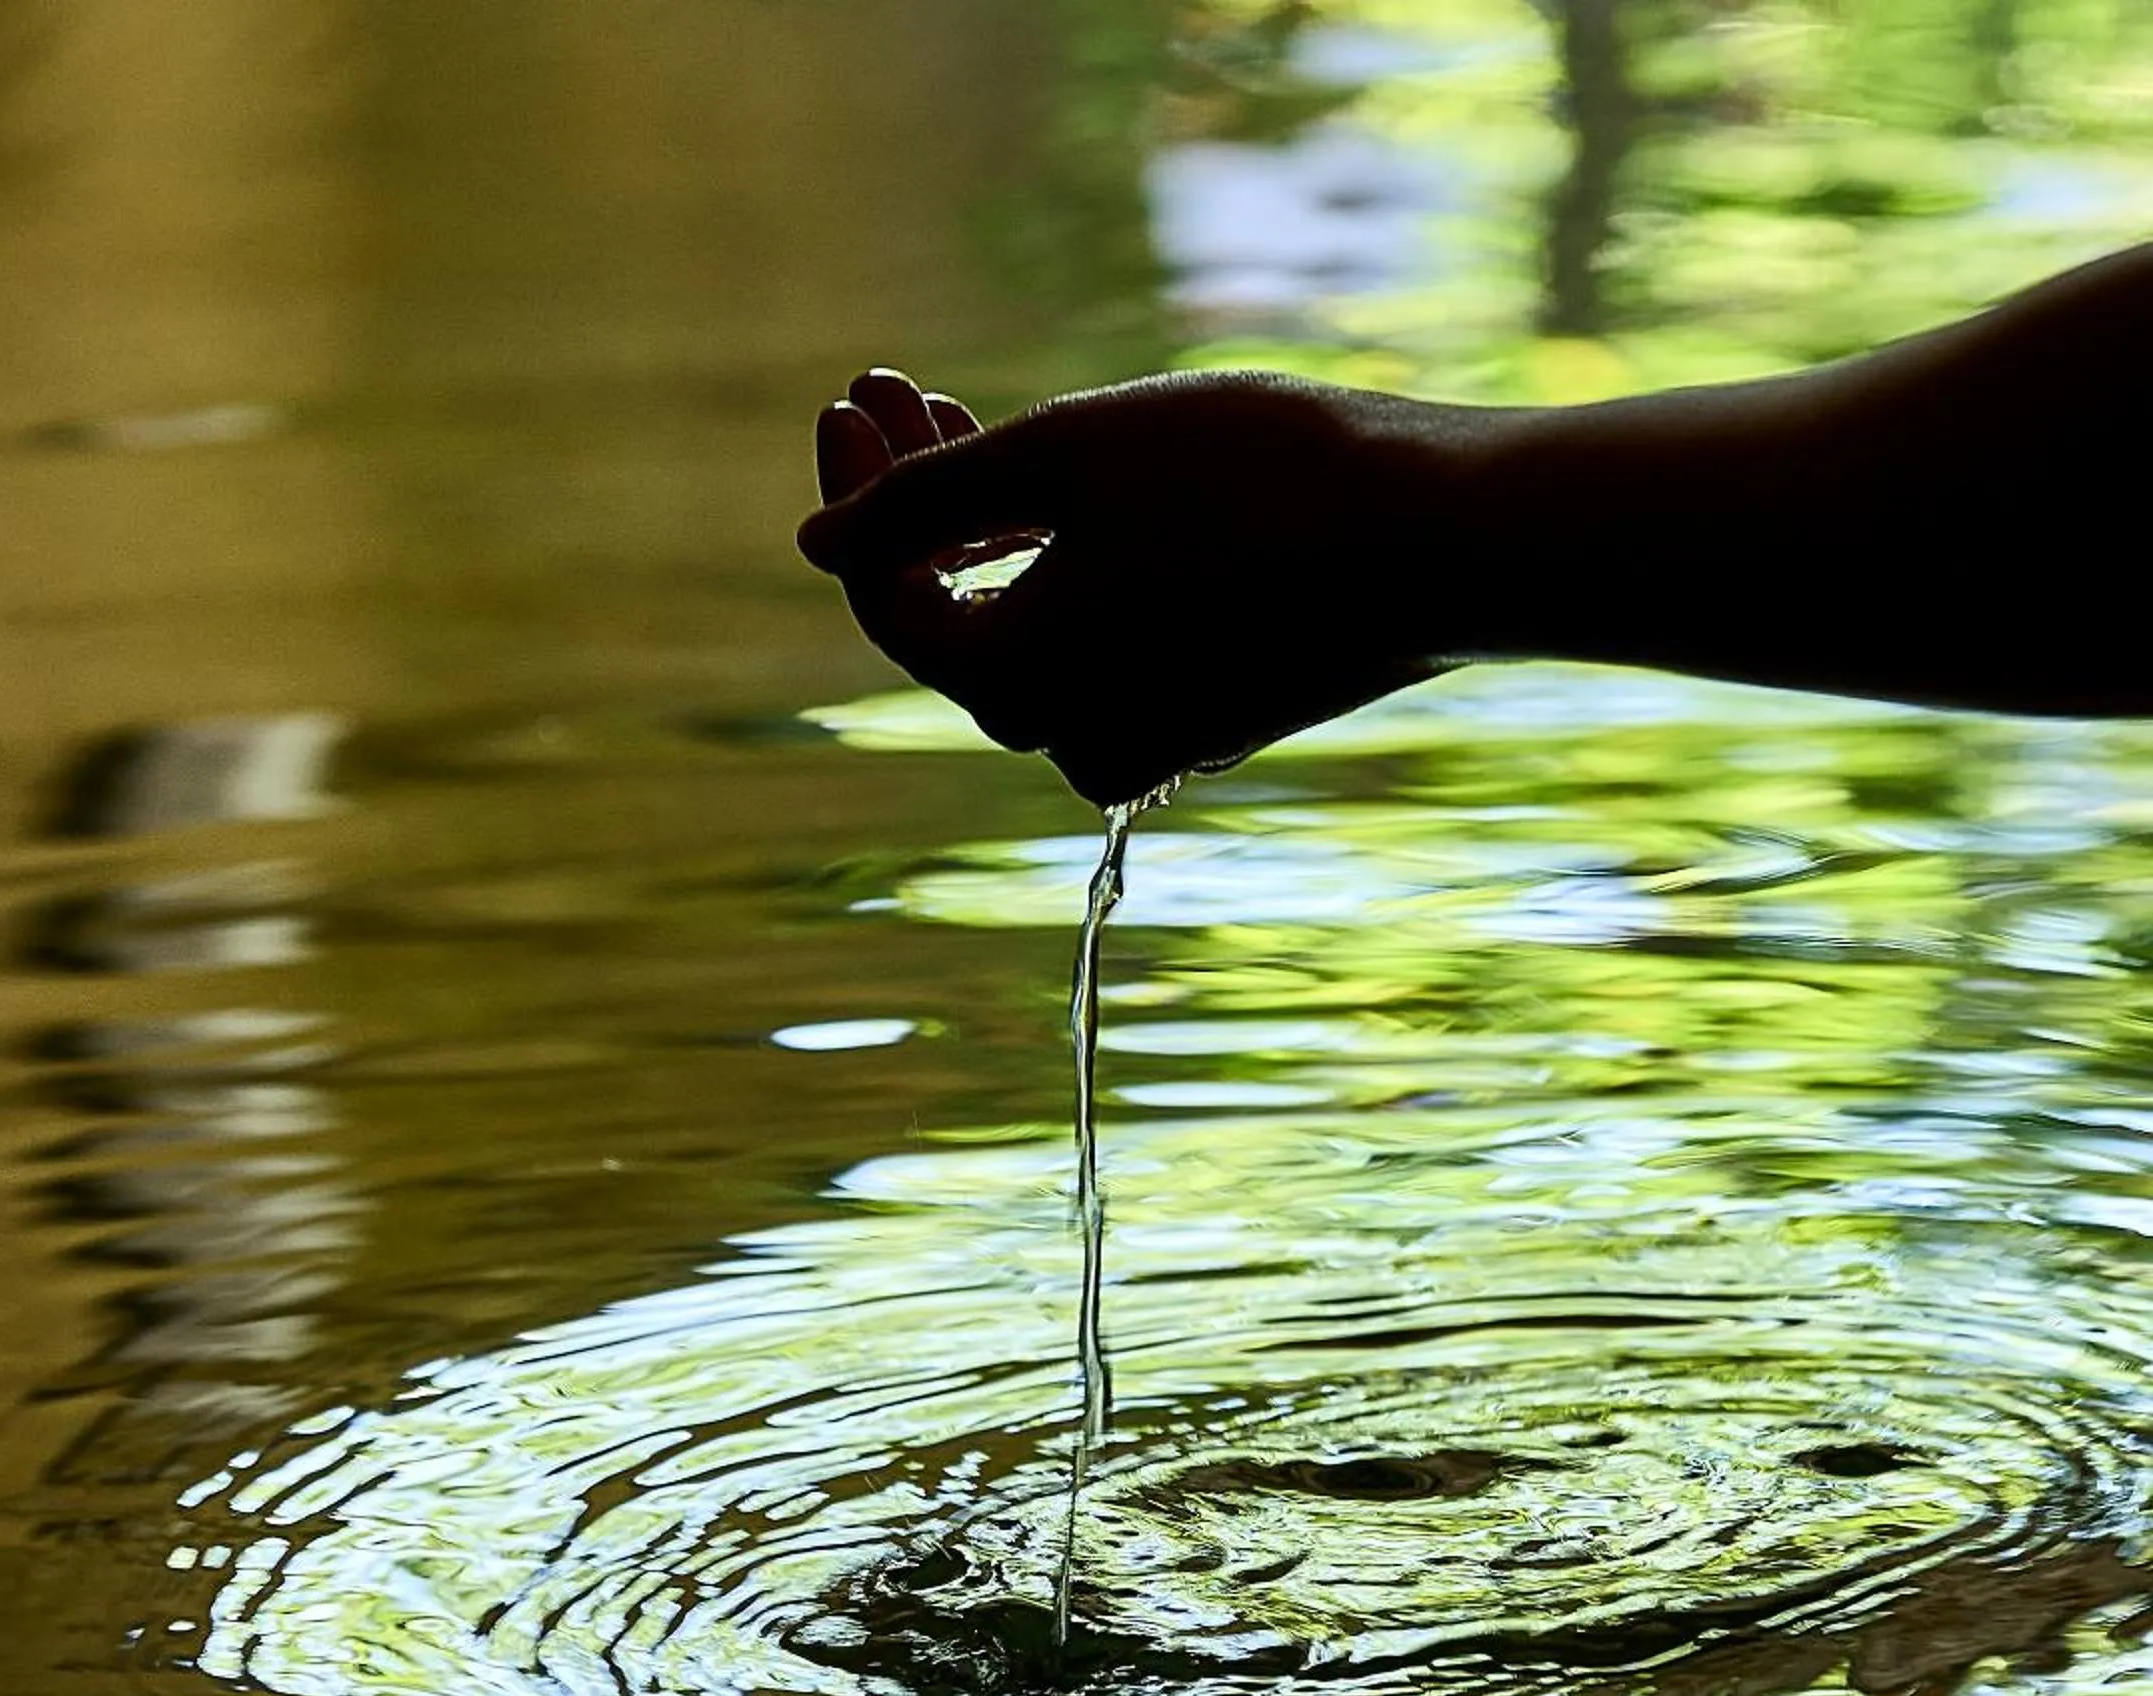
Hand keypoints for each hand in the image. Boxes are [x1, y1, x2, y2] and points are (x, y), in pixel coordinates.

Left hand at [798, 367, 1453, 804]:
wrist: (1451, 537)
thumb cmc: (1253, 480)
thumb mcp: (1063, 456)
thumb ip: (921, 499)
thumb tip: (814, 546)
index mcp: (1012, 688)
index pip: (885, 596)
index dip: (855, 491)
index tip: (855, 392)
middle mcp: (1065, 740)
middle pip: (950, 612)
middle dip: (913, 495)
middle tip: (900, 385)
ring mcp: (1143, 737)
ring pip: (1027, 624)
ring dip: (987, 522)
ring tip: (975, 414)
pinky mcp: (1207, 716)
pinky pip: (1102, 642)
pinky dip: (1070, 565)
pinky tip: (1075, 485)